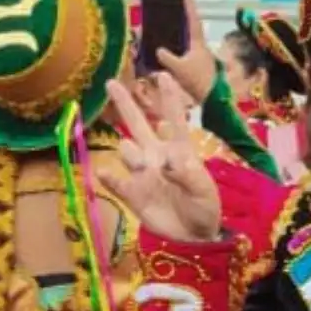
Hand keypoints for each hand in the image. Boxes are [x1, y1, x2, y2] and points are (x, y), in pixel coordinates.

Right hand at [102, 76, 222, 242]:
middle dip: (125, 103)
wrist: (193, 236)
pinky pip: (115, 181)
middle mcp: (157, 156)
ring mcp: (142, 174)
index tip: (163, 74)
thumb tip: (168, 161)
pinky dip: (109, 177)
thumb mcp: (204, 191)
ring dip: (131, 153)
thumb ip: (188, 174)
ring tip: (145, 165)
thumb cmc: (204, 207)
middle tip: (111, 82)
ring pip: (126, 150)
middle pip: (137, 124)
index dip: (169, 97)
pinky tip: (106, 174)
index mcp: (179, 150)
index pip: (174, 118)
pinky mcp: (131, 193)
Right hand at [157, 0, 219, 104]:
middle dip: (179, 20)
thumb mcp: (178, 68)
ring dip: (176, 38)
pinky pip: (183, 55)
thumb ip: (166, 57)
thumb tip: (159, 50)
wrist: (212, 99)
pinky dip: (175, 52)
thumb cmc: (198, 80)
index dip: (189, 6)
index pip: (193, 20)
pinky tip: (165, 55)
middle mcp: (200, 48)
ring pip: (185, 43)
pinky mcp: (197, 68)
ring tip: (162, 31)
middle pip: (188, 30)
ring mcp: (200, 58)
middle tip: (170, 10)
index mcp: (198, 43)